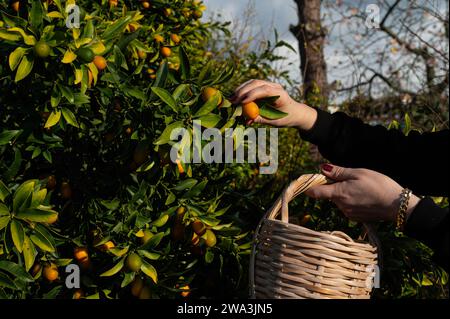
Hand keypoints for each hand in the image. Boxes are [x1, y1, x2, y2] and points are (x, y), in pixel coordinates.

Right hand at [230, 79, 317, 130]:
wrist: (295, 112)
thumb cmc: (286, 118)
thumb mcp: (274, 121)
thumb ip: (262, 119)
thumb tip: (247, 120)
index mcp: (280, 94)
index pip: (265, 90)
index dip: (252, 95)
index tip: (241, 102)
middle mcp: (275, 86)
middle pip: (256, 83)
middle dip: (243, 91)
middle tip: (233, 100)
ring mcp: (270, 84)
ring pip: (253, 82)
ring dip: (241, 89)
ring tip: (231, 98)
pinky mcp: (264, 86)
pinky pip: (252, 85)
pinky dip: (243, 89)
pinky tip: (236, 96)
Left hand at [305, 164, 419, 222]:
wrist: (398, 206)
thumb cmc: (379, 185)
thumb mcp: (358, 173)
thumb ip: (338, 172)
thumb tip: (322, 169)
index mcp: (338, 194)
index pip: (314, 192)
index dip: (310, 185)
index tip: (313, 178)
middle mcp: (340, 206)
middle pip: (328, 195)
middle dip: (333, 185)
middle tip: (348, 177)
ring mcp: (348, 213)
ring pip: (338, 200)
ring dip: (343, 192)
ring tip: (360, 187)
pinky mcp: (356, 218)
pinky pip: (347, 206)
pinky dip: (351, 200)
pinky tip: (364, 195)